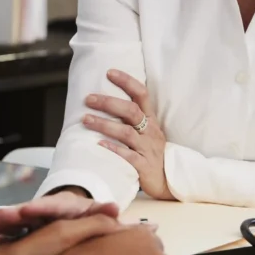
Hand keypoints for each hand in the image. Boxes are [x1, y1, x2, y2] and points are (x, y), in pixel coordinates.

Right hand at [0, 191, 118, 236]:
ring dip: (1, 222)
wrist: (71, 214)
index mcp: (59, 207)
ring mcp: (30, 221)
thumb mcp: (92, 212)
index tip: (27, 210)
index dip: (38, 207)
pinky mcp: (23, 231)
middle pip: (27, 212)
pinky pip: (8, 231)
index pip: (49, 206)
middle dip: (14, 214)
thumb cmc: (82, 215)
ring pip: (14, 220)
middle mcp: (42, 211)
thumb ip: (100, 213)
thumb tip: (114, 209)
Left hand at [83, 69, 172, 200]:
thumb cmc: (152, 154)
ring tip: (86, 119)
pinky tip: (99, 144)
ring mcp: (148, 149)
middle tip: (88, 98)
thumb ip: (131, 119)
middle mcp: (150, 132)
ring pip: (127, 133)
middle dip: (108, 103)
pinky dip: (114, 149)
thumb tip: (104, 101)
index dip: (127, 81)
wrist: (169, 182)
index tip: (109, 72)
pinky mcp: (144, 167)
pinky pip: (129, 157)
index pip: (141, 94)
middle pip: (131, 111)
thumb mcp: (147, 133)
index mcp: (151, 120)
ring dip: (105, 125)